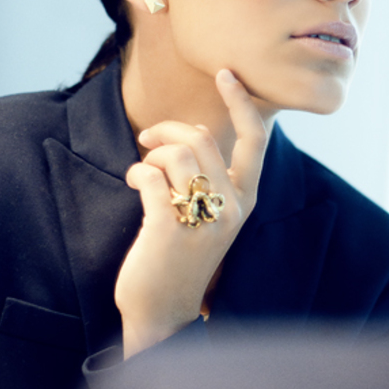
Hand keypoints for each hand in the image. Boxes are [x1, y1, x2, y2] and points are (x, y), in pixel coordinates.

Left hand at [115, 70, 266, 357]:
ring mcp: (203, 219)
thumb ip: (213, 179)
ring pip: (176, 155)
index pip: (255, 140)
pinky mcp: (170, 228)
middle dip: (167, 130)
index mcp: (245, 200)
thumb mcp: (212, 217)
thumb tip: (193, 132)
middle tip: (147, 140)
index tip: (226, 74)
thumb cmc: (183, 259)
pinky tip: (132, 184)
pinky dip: (136, 173)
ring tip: (141, 173)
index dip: (241, 102)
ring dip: (150, 155)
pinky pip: (150, 176)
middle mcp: (232, 208)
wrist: (164, 313)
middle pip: (202, 138)